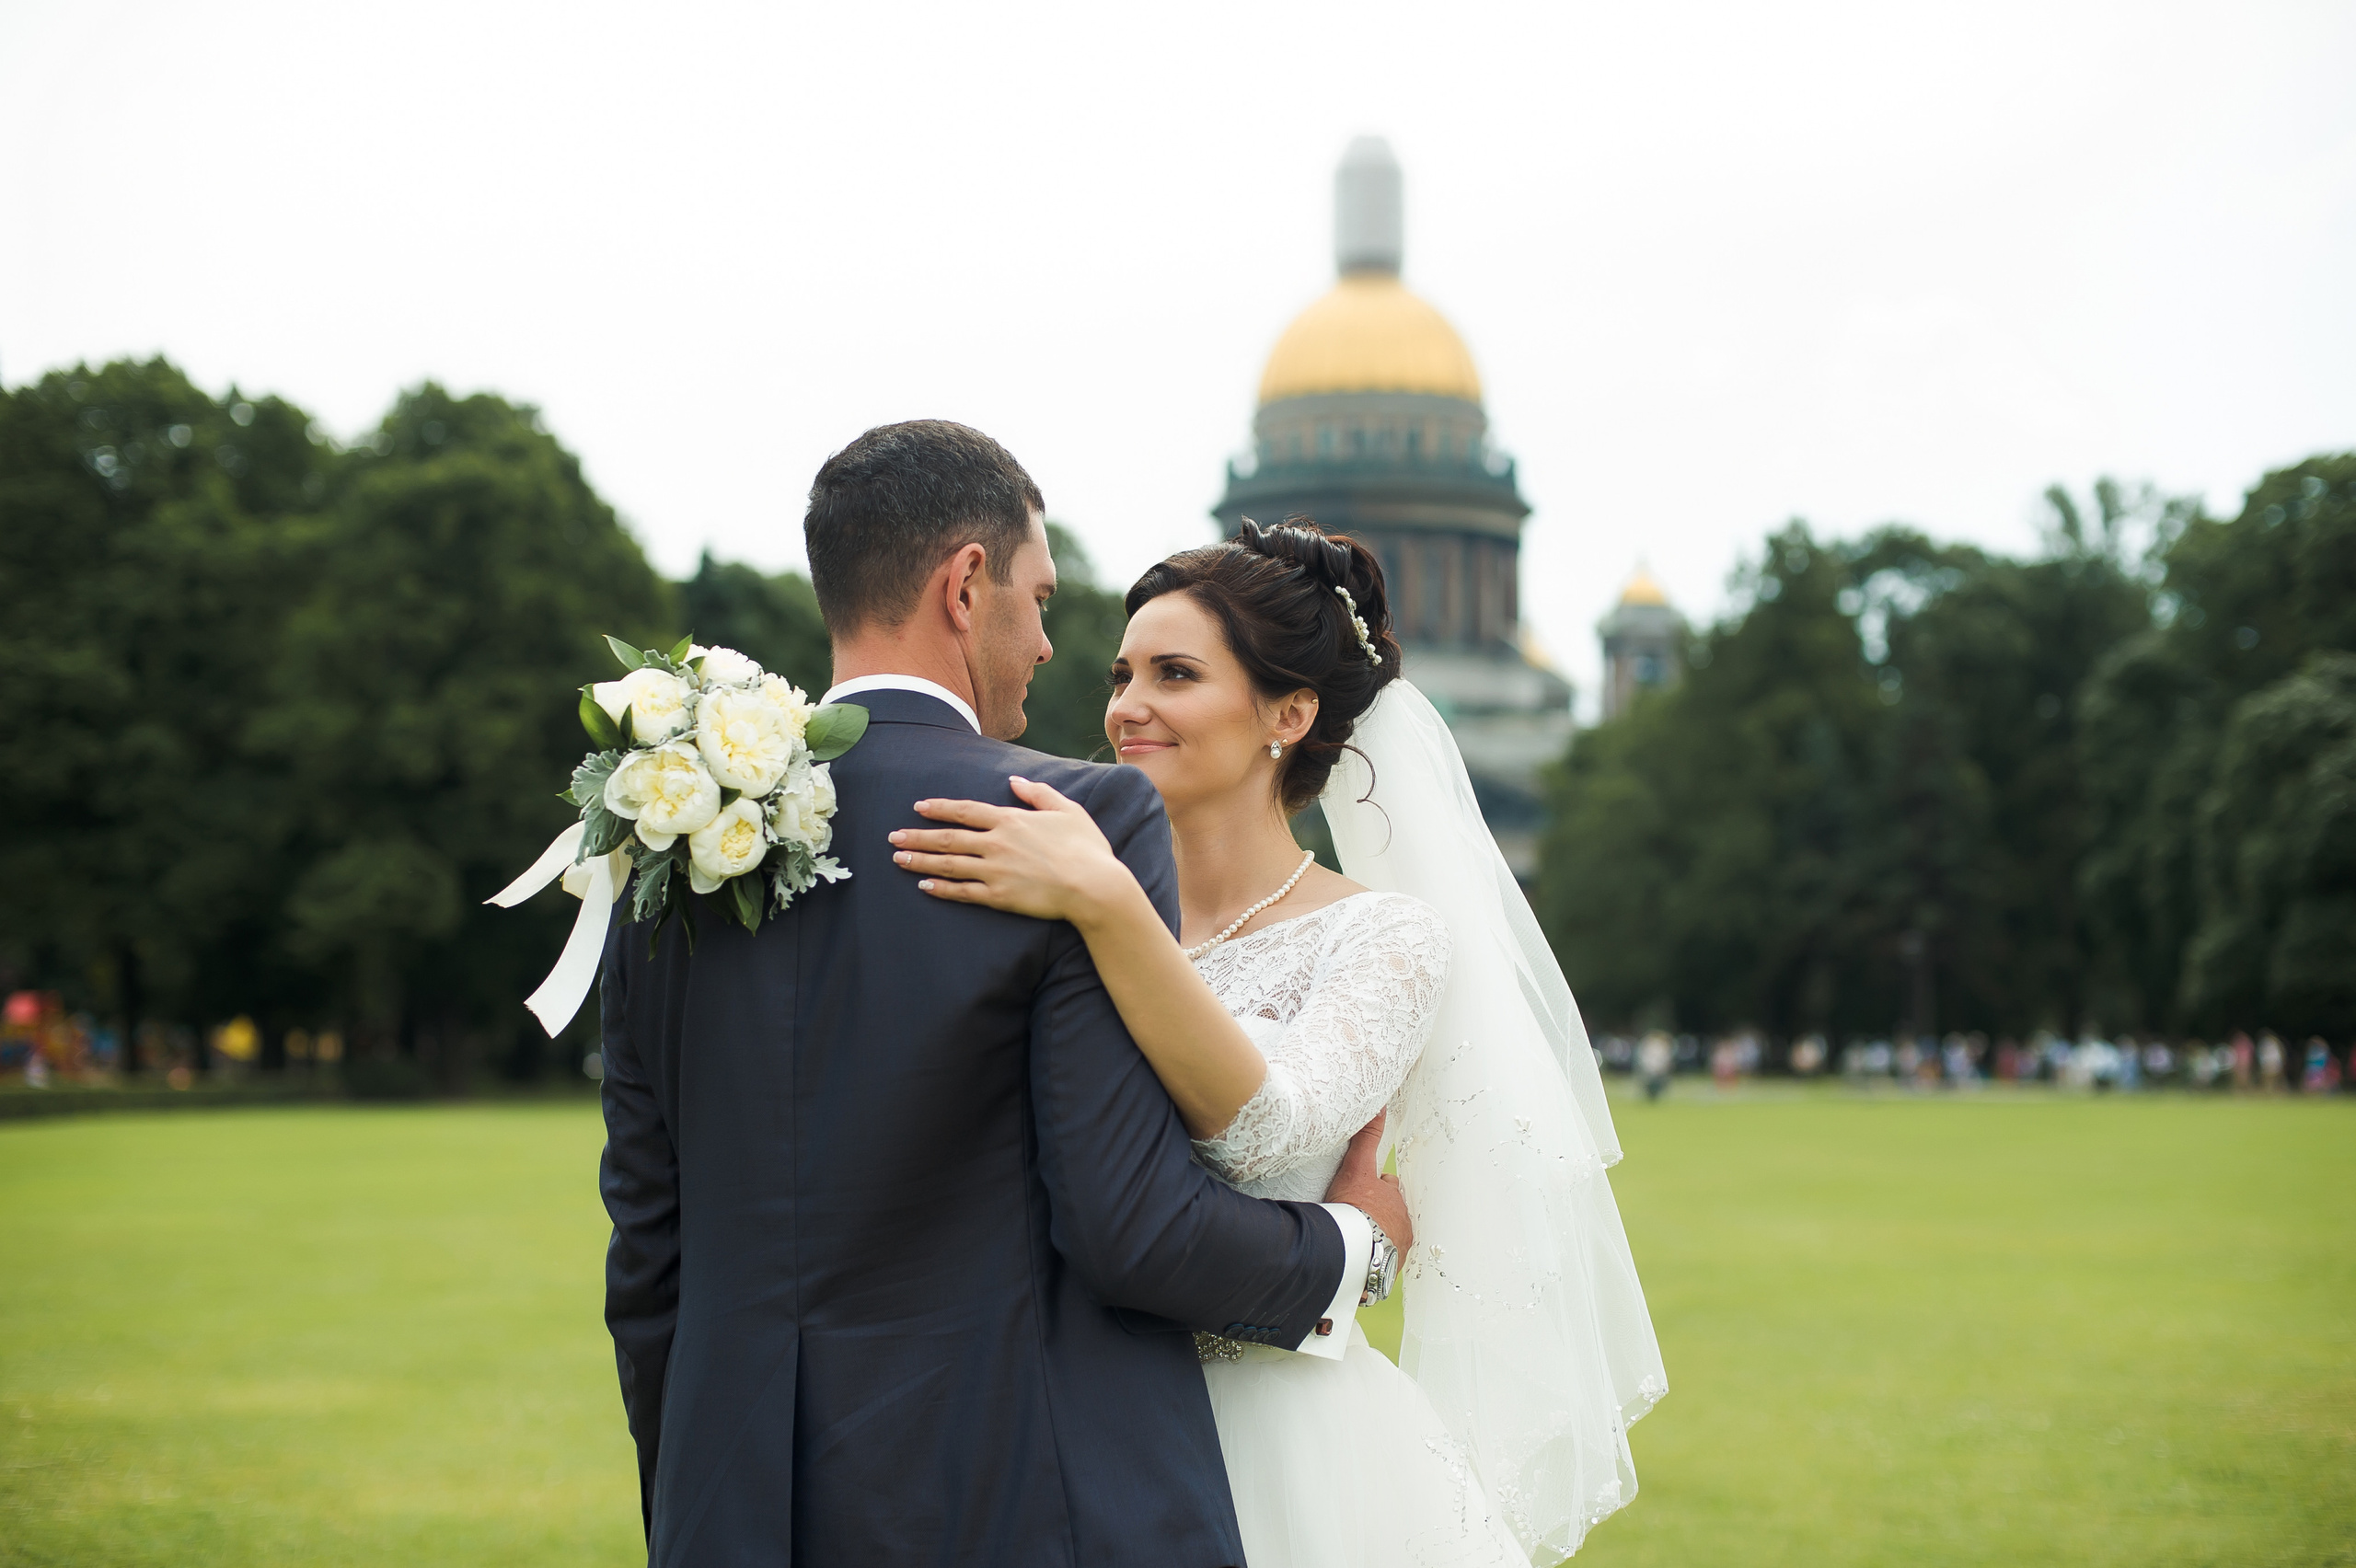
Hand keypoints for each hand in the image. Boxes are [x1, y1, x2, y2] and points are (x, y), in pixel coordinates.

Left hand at [892, 776, 1136, 925]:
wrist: (1094, 886)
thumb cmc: (1086, 848)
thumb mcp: (1067, 810)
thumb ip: (1038, 793)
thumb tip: (1015, 781)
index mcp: (1010, 820)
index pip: (965, 810)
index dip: (939, 808)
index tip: (919, 807)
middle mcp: (996, 843)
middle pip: (948, 838)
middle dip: (917, 837)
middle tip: (893, 837)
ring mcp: (995, 871)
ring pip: (948, 865)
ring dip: (920, 862)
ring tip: (898, 860)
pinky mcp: (999, 897)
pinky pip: (963, 892)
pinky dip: (941, 890)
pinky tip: (924, 887)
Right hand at [1322, 1110, 1410, 1254]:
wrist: (1353, 1248)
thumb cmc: (1355, 1207)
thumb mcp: (1357, 1167)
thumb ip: (1366, 1138)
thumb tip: (1378, 1110)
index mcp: (1394, 1199)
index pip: (1388, 1188)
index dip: (1378, 1187)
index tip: (1366, 1191)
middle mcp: (1401, 1223)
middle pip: (1392, 1214)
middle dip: (1380, 1213)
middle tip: (1360, 1215)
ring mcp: (1397, 1246)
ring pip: (1389, 1237)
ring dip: (1377, 1237)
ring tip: (1358, 1240)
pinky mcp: (1389, 1268)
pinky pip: (1381, 1262)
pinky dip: (1372, 1258)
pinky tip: (1359, 1257)